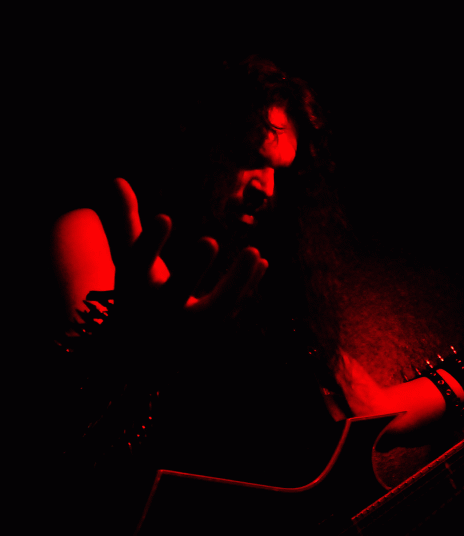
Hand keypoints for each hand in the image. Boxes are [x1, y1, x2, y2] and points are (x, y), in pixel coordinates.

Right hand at [112, 179, 267, 347]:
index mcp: (132, 291)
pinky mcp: (209, 336)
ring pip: (214, 310)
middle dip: (191, 270)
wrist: (144, 345)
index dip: (148, 243)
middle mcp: (157, 314)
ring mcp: (185, 330)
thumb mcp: (129, 260)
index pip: (135, 268)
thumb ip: (125, 222)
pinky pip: (231, 313)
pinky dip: (247, 289)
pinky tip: (261, 262)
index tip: (164, 217)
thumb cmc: (139, 291)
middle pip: (172, 295)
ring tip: (254, 251)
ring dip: (236, 282)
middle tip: (209, 240)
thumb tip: (117, 179)